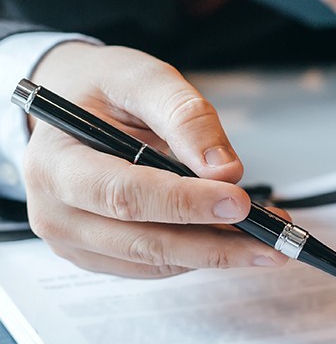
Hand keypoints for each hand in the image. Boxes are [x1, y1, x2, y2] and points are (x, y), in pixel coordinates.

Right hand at [23, 42, 287, 276]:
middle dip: (215, 243)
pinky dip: (198, 253)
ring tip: (267, 238)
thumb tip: (225, 169)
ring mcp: (73, 240)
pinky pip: (153, 266)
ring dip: (216, 252)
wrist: (71, 105)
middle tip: (272, 240)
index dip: (184, 203)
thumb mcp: (143, 78)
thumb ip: (184, 116)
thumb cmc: (103, 89)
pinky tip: (234, 237)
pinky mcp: (96, 255)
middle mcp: (55, 210)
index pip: (124, 195)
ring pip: (154, 261)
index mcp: (55, 162)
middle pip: (143, 241)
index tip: (238, 201)